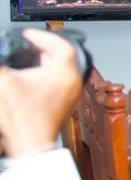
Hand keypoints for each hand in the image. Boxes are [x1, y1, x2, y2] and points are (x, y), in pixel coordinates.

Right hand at [0, 30, 82, 158]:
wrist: (30, 145)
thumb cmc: (23, 118)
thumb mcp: (4, 82)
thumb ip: (1, 66)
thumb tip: (1, 58)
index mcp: (65, 73)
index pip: (61, 45)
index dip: (43, 37)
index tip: (29, 34)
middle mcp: (73, 82)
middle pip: (63, 56)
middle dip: (44, 48)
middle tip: (29, 44)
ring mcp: (70, 95)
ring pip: (61, 70)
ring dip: (45, 62)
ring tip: (29, 58)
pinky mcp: (64, 104)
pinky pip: (58, 82)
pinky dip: (46, 75)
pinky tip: (31, 77)